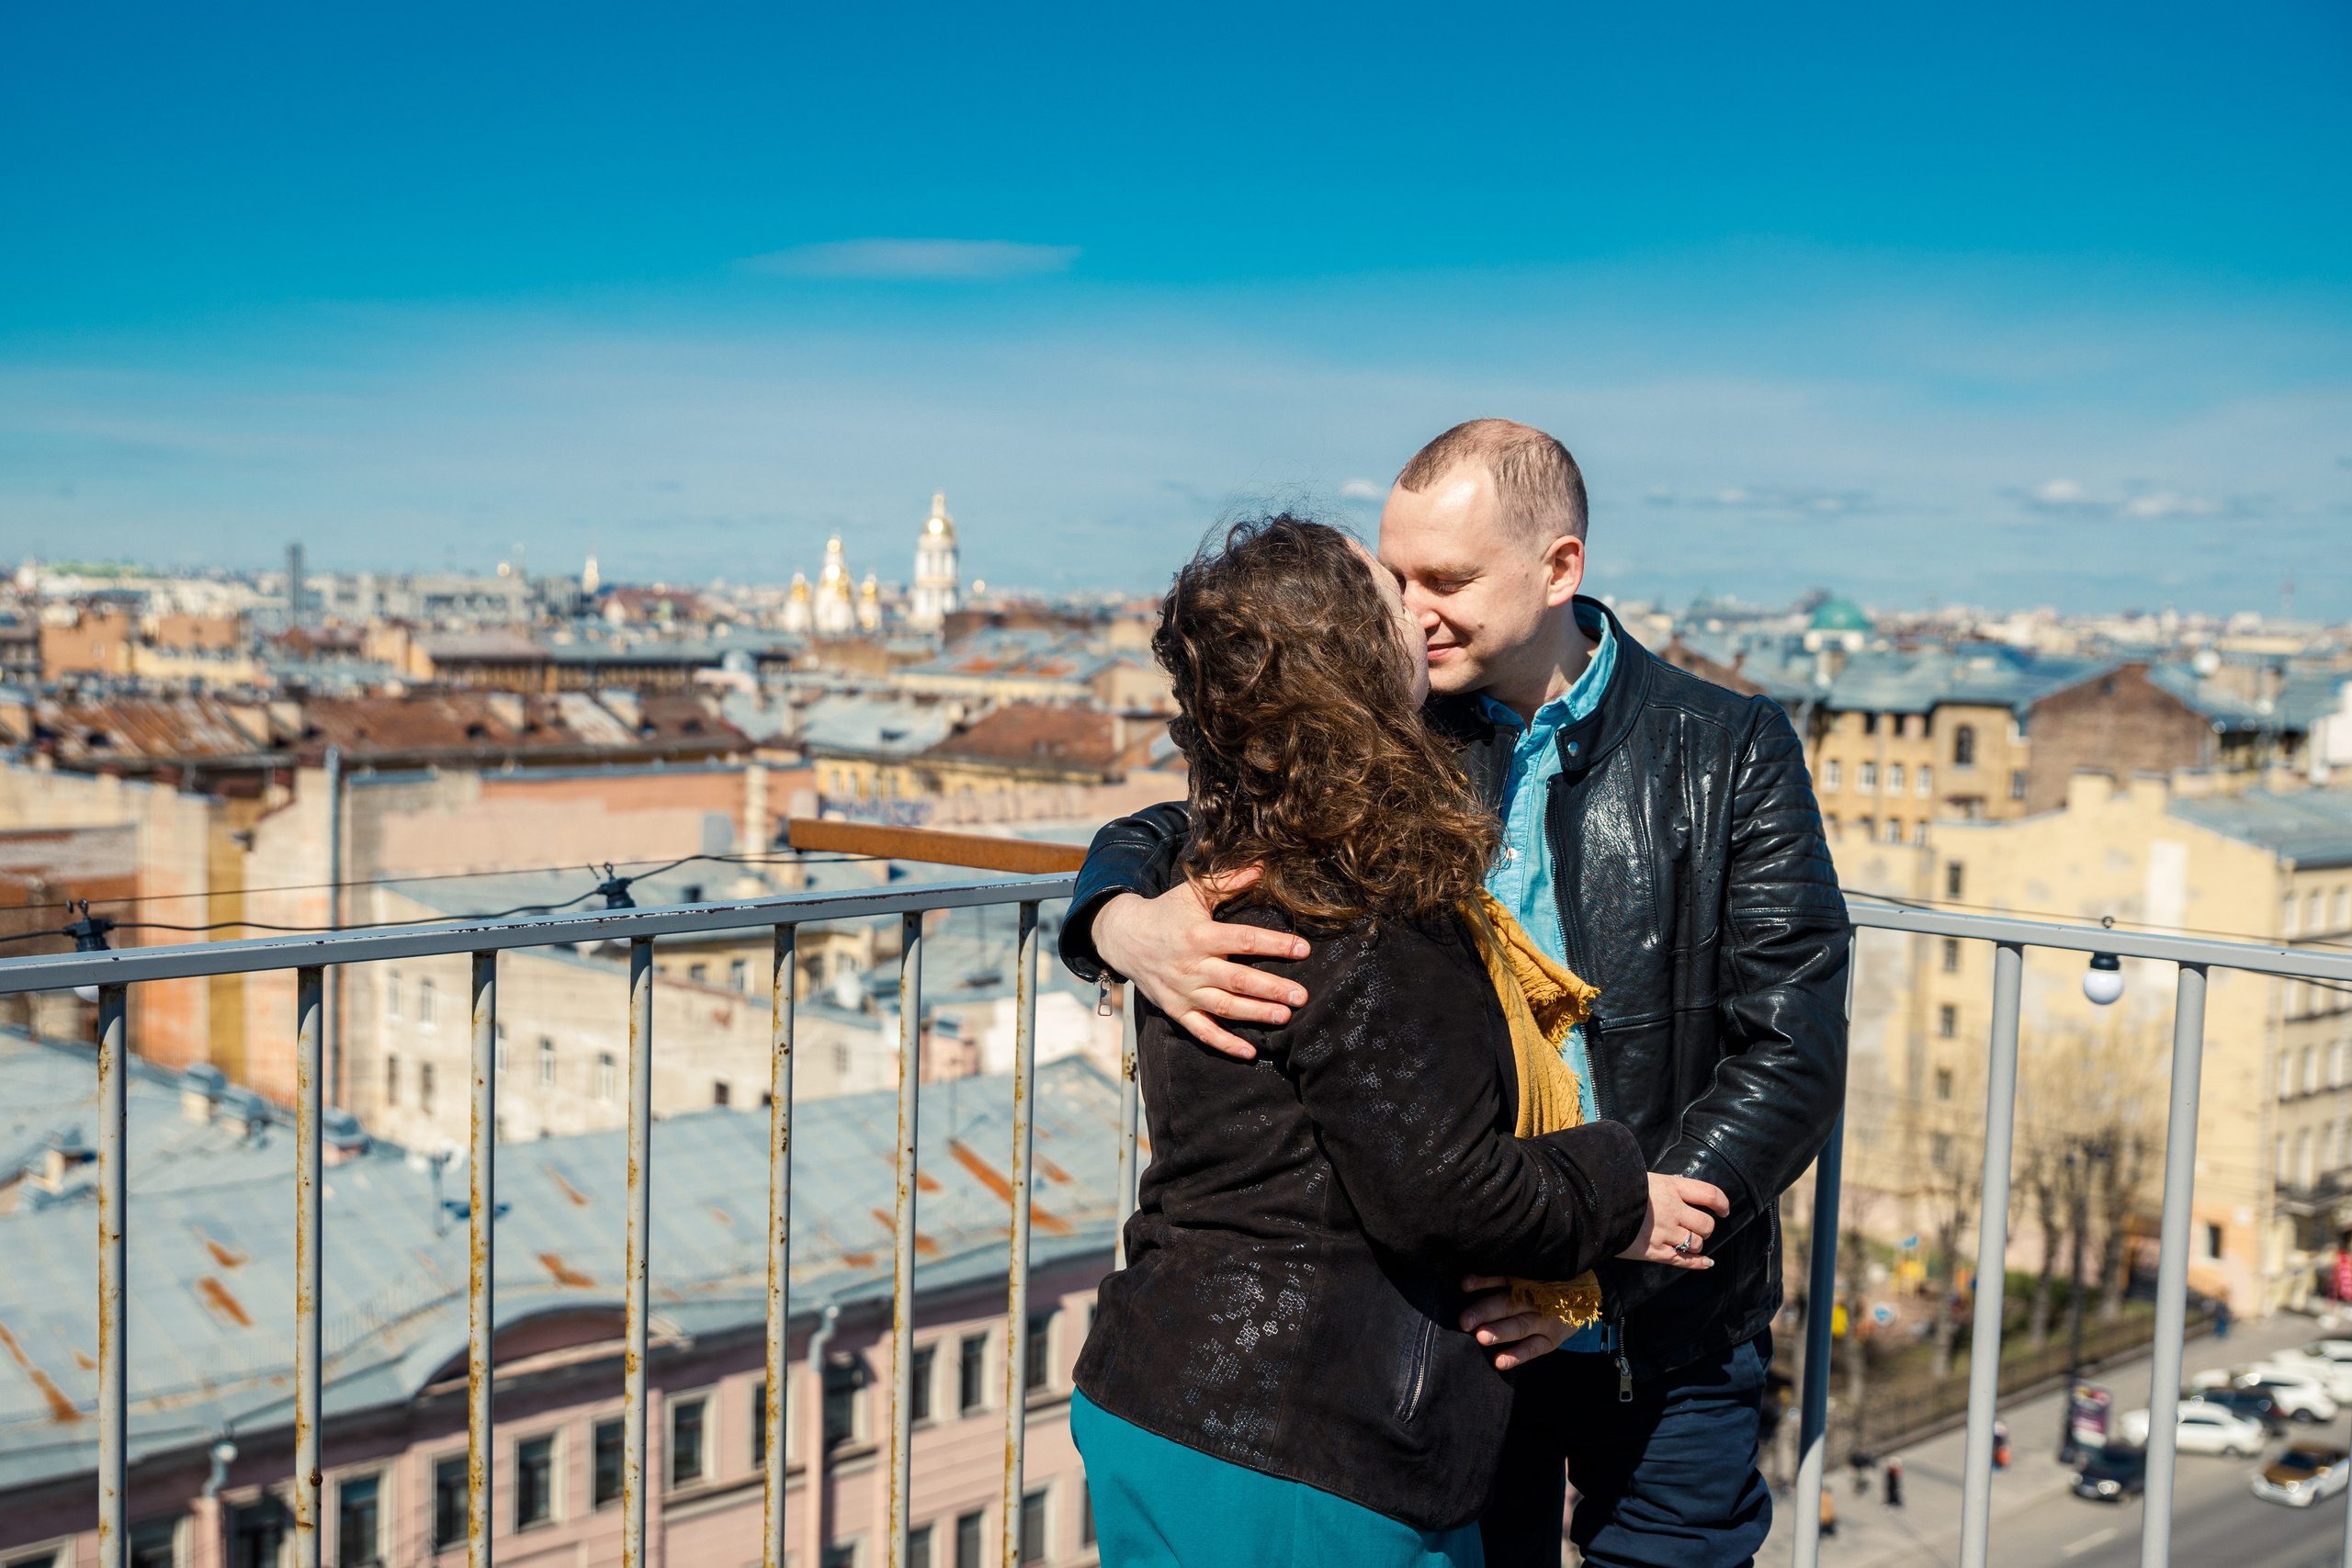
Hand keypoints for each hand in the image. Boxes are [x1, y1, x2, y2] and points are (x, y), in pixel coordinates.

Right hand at [1093, 869, 1309, 1059]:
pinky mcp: (1175, 1010)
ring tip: (1285, 1017)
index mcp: (1199, 935)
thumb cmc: (1166, 913)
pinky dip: (1225, 1044)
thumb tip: (1261, 868)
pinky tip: (1250, 1052)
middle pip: (1237, 980)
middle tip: (1301, 997)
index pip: (1243, 940)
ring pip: (1224, 1007)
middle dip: (1272, 989)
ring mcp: (1183, 991)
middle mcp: (1192, 966)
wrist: (1123, 937)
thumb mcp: (1193, 893)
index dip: (1275, 945)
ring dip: (1255, 1014)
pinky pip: (1202, 1031)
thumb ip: (1227, 883)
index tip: (1303, 950)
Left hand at [1458, 1276, 1574, 1369]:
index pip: (1503, 1278)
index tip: (1464, 1285)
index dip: (1483, 1282)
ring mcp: (1545, 1321)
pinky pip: (1533, 1348)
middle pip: (1508, 1304)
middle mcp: (1536, 1299)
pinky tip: (1500, 1362)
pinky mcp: (1551, 1340)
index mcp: (1527, 1280)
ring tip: (1482, 1337)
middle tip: (1465, 1321)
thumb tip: (1464, 1283)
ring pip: (1520, 1325)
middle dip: (1485, 1312)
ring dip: (1500, 1332)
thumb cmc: (1548, 1286)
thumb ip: (1496, 1279)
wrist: (1586, 1298)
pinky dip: (1517, 1355)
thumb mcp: (1527, 1276)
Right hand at [1619, 1174, 1729, 1267]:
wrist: (1591, 1204)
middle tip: (1696, 1226)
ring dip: (1695, 1243)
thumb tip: (1674, 1189)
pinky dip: (1698, 1263)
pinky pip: (1683, 1261)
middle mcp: (1672, 1210)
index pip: (1709, 1194)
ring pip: (1696, 1243)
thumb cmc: (1614, 1186)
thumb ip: (1662, 1185)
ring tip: (1685, 1239)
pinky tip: (1707, 1263)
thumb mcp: (1641, 1176)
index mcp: (1671, 1187)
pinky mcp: (1653, 1251)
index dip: (1722, 1203)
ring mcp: (1664, 1233)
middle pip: (1706, 1224)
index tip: (1723, 1209)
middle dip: (1705, 1228)